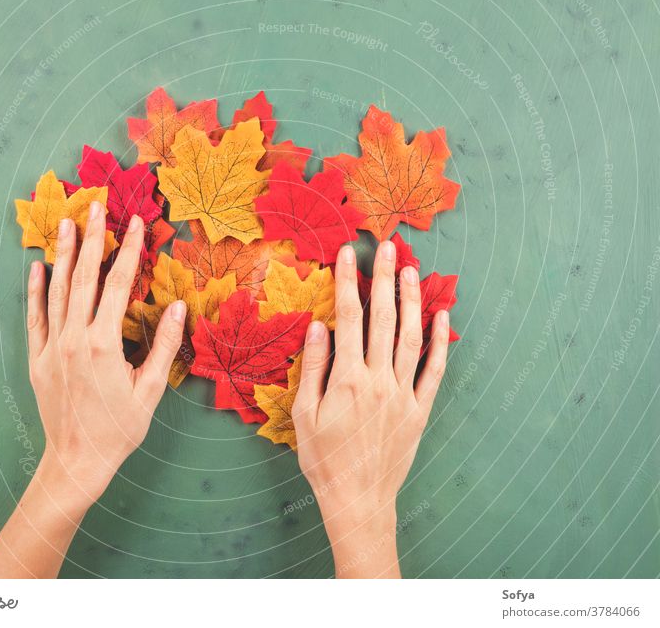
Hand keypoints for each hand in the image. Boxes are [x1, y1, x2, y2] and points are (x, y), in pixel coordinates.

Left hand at [0, 203, 184, 577]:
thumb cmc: (119, 429)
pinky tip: (36, 269)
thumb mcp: (150, 390)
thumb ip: (162, 346)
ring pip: (57, 291)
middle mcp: (74, 339)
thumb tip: (177, 308)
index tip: (134, 224)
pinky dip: (35, 292)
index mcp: (104, 345)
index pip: (117, 286)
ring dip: (62, 256)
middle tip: (96, 208)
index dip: (127, 252)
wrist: (77, 461)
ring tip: (66, 224)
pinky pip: (35, 318)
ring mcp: (52, 348)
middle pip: (84, 279)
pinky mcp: (38, 359)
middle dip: (91, 240)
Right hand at [291, 241, 450, 577]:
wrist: (359, 500)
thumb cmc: (324, 459)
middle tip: (386, 247)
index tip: (349, 254)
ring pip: (411, 337)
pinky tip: (442, 316)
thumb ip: (314, 368)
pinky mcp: (420, 409)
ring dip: (411, 300)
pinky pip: (434, 370)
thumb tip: (318, 327)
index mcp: (346, 379)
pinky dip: (440, 341)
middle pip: (383, 318)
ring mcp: (403, 393)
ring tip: (410, 270)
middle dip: (383, 278)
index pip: (347, 318)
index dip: (347, 282)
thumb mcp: (304, 415)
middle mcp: (378, 380)